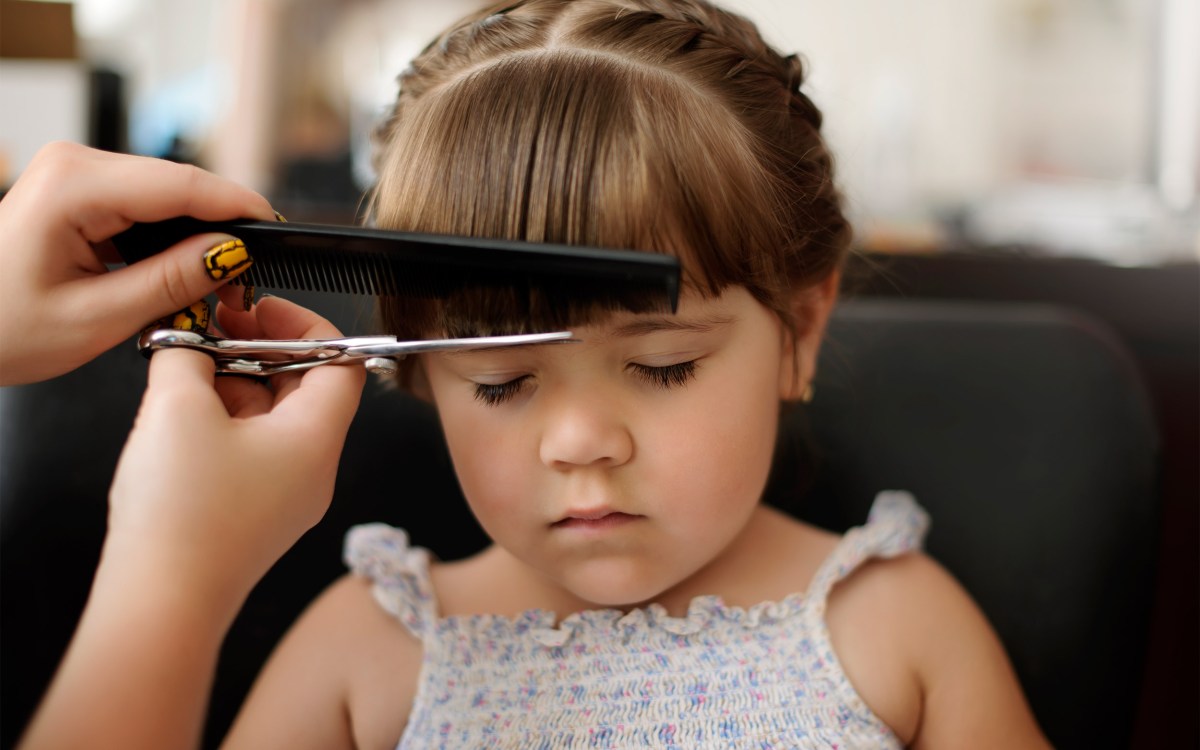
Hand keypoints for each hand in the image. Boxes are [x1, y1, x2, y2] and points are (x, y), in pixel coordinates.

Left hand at [0, 141, 274, 385]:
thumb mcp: (96, 318)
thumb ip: (173, 281)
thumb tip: (233, 254)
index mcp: (74, 184)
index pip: (183, 184)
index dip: (239, 209)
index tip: (279, 235)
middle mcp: (75, 165)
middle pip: (180, 188)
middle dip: (222, 232)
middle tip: (247, 285)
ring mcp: (76, 174)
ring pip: (167, 198)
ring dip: (198, 239)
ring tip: (217, 288)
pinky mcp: (79, 191)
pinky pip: (145, 206)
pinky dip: (171, 240)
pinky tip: (183, 273)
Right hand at [19, 296, 363, 749]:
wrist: (160, 605)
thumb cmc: (182, 517)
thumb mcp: (178, 408)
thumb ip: (186, 356)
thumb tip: (186, 340)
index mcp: (317, 439)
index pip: (343, 362)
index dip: (305, 325)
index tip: (259, 308)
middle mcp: (313, 470)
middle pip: (305, 388)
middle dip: (258, 351)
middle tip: (213, 330)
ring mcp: (284, 497)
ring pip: (272, 419)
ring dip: (233, 385)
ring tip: (186, 370)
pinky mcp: (252, 516)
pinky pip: (250, 452)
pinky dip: (222, 423)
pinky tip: (180, 414)